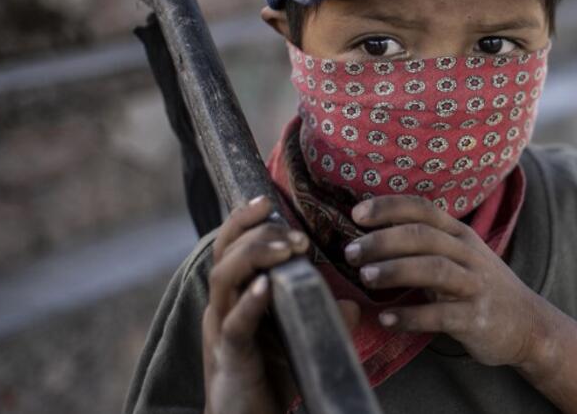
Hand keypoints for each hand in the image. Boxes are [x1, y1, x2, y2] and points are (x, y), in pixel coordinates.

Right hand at [202, 197, 336, 413]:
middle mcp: (221, 308)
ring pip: (224, 281)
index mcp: (234, 296)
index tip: (268, 200)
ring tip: (288, 249)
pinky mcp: (229, 358)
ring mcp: (221, 332)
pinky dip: (250, 304)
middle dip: (257, 234)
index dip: (244, 220)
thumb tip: (355, 305)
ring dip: (256, 258)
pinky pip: (236, 325)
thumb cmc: (270, 378)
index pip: (231, 246)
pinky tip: (267, 288)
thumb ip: (323, 317)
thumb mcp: (300, 339)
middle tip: (294, 233)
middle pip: (223, 254)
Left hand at [344, 195, 550, 367]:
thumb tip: (372, 234)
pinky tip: (386, 319)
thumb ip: (426, 244)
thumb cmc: (480, 287)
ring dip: (396, 270)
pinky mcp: (476, 318)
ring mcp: (474, 286)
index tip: (357, 213)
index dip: (390, 207)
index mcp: (460, 235)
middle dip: (383, 240)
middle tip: (351, 252)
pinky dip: (411, 316)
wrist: (528, 324)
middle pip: (423, 236)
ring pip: (434, 269)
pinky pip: (440, 315)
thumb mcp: (460, 256)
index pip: (424, 209)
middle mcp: (468, 255)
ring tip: (365, 277)